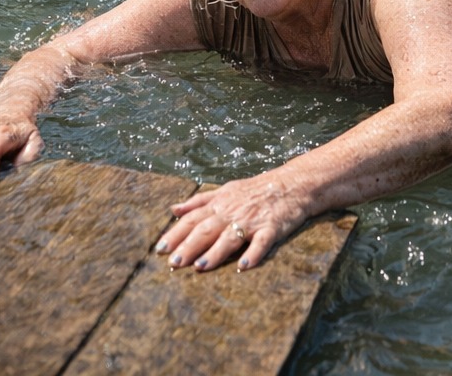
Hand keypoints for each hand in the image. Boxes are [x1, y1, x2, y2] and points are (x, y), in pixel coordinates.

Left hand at [155, 170, 308, 270]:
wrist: (292, 184)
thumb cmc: (255, 189)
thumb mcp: (225, 190)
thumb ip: (199, 201)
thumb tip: (173, 209)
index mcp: (220, 203)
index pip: (193, 218)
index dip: (176, 233)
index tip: (159, 249)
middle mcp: (232, 211)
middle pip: (207, 229)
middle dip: (189, 246)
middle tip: (174, 264)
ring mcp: (252, 220)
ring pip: (230, 237)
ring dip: (215, 252)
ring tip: (200, 267)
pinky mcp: (271, 228)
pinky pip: (261, 242)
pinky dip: (253, 254)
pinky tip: (244, 267)